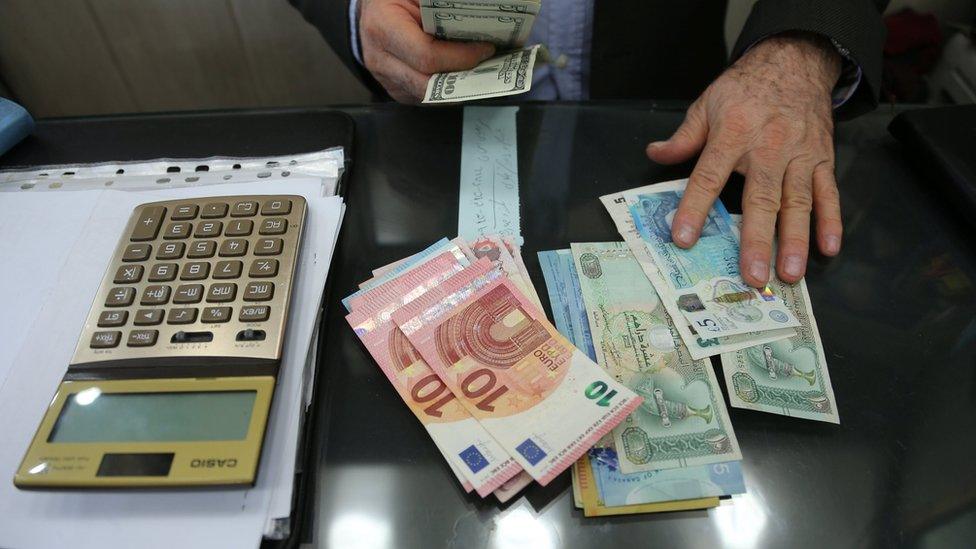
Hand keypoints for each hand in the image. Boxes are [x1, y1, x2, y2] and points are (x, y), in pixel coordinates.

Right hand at [359, 0, 495, 102]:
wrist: (372, 10)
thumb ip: (443, 6)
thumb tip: (479, 11)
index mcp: (383, 28)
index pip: (426, 56)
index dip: (461, 56)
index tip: (485, 48)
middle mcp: (380, 59)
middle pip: (429, 84)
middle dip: (465, 77)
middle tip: (490, 64)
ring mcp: (387, 79)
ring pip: (430, 96)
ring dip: (460, 87)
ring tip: (482, 70)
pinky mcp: (397, 89)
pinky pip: (427, 97)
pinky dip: (449, 89)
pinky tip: (465, 74)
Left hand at [646, 32, 842, 286]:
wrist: (795, 61)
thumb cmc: (746, 88)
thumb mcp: (707, 104)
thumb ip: (684, 137)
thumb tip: (655, 154)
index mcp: (733, 134)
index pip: (708, 176)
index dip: (694, 208)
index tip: (683, 238)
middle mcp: (768, 147)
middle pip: (761, 199)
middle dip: (756, 240)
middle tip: (752, 275)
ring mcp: (799, 156)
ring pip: (798, 203)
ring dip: (795, 240)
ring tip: (790, 274)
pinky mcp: (822, 160)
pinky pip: (828, 193)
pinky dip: (831, 221)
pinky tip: (828, 248)